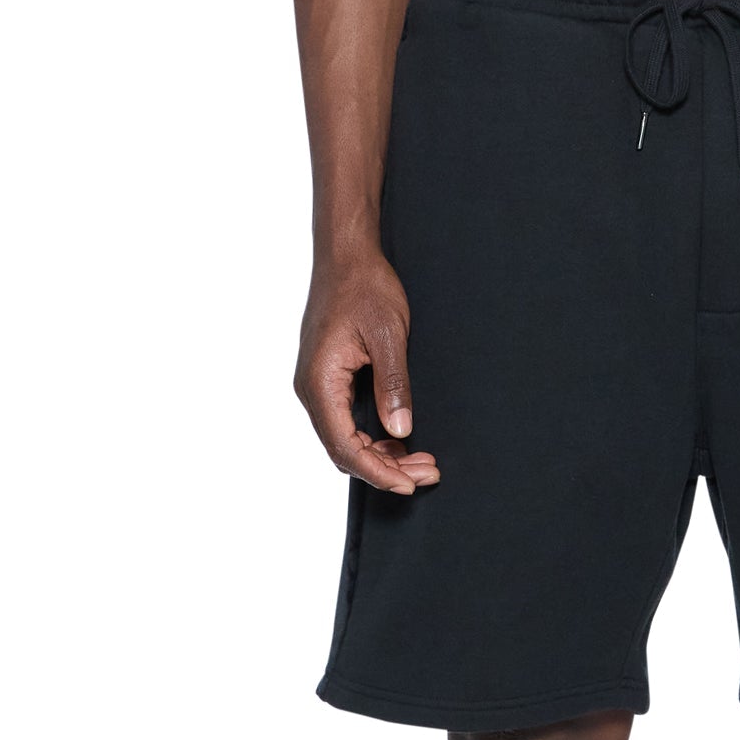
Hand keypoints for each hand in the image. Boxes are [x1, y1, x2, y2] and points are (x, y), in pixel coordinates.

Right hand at [294, 252, 439, 495]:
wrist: (346, 255)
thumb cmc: (364, 287)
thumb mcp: (388, 335)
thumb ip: (394, 385)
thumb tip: (400, 430)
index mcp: (320, 382)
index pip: (344, 446)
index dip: (377, 472)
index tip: (409, 484)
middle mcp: (311, 389)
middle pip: (344, 450)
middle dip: (386, 469)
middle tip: (428, 474)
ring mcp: (318, 386)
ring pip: (346, 440)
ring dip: (382, 456)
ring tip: (423, 462)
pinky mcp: (328, 381)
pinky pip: (347, 422)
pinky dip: (374, 439)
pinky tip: (403, 443)